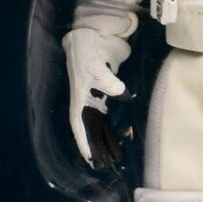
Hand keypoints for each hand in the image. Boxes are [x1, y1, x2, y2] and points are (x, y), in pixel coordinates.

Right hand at [63, 27, 130, 169]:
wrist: (92, 35)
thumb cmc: (88, 51)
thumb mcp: (96, 65)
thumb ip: (109, 81)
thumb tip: (124, 94)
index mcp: (79, 98)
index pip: (78, 124)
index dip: (83, 141)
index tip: (89, 158)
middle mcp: (85, 102)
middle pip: (90, 130)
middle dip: (96, 148)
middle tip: (105, 167)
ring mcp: (95, 99)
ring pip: (99, 126)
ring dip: (105, 142)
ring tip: (114, 159)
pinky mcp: (105, 94)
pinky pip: (107, 117)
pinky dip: (112, 129)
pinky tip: (118, 139)